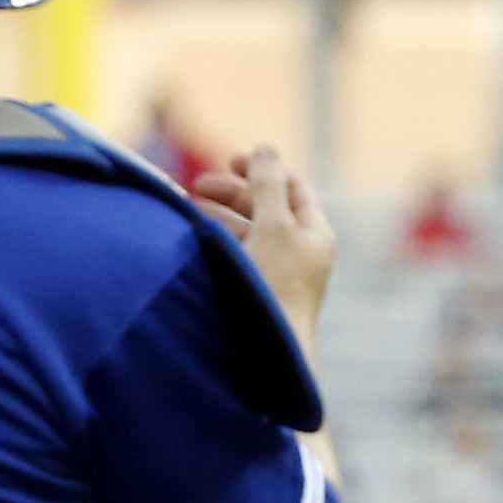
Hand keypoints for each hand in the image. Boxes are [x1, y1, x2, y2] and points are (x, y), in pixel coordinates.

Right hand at [192, 145, 334, 339]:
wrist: (267, 354)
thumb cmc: (274, 286)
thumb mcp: (272, 225)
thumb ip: (267, 183)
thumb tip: (265, 148)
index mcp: (314, 234)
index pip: (291, 187)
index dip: (261, 168)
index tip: (228, 161)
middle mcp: (299, 253)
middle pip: (266, 208)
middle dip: (232, 192)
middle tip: (197, 185)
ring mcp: (278, 274)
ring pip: (247, 233)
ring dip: (219, 217)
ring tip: (189, 211)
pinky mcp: (256, 292)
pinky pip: (237, 256)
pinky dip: (217, 242)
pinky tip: (196, 239)